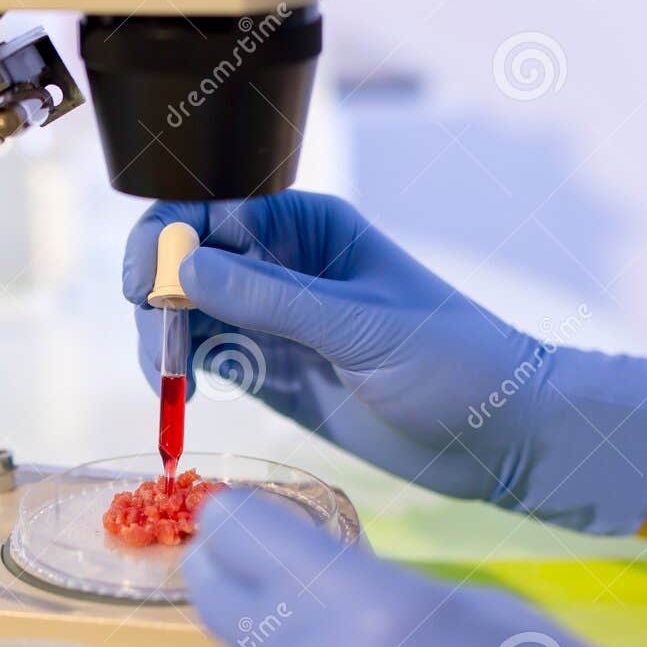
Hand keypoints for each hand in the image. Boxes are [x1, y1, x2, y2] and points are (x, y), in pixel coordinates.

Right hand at [123, 192, 646, 534]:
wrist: (494, 434)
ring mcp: (268, 319)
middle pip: (183, 260)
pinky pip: (202, 357)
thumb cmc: (452, 360)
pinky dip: (178, 373)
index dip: (166, 241)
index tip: (152, 290)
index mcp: (305, 226)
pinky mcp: (266, 369)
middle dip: (155, 294)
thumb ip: (272, 300)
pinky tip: (182, 398)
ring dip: (160, 339)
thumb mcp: (361, 326)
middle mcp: (277, 264)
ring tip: (169, 383)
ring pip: (183, 312)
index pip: (209, 211)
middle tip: (160, 347)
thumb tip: (186, 270)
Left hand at [183, 491, 646, 646]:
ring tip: (299, 611)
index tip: (236, 511)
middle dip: (221, 572)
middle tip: (233, 551)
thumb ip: (388, 591)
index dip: (235, 521)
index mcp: (371, 618)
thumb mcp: (486, 612)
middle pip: (223, 611)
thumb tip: (328, 578)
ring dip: (266, 637)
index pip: (249, 547)